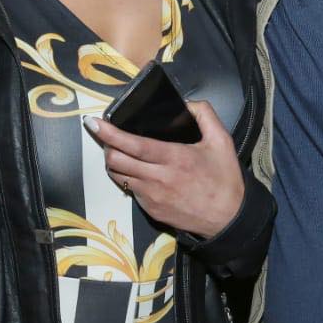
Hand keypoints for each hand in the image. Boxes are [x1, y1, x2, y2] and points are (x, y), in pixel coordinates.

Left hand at [85, 101, 243, 237]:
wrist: (228, 219)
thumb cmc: (224, 179)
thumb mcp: (221, 141)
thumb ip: (205, 114)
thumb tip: (186, 103)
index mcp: (174, 158)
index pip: (133, 144)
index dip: (110, 133)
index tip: (94, 123)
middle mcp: (158, 178)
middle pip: (117, 161)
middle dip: (106, 146)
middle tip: (107, 136)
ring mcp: (152, 196)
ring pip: (118, 176)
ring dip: (114, 162)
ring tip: (118, 151)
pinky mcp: (150, 210)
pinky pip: (130, 189)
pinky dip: (127, 177)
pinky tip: (135, 170)